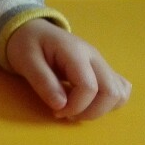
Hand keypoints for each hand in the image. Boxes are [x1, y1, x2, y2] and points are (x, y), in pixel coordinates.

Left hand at [6, 18, 130, 120]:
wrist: (31, 30)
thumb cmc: (25, 44)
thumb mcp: (25, 60)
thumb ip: (42, 82)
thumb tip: (61, 106)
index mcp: (74, 52)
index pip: (89, 87)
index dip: (75, 106)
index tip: (56, 112)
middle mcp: (94, 57)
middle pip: (111, 92)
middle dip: (91, 112)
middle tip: (67, 114)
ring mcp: (101, 63)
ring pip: (119, 93)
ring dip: (102, 109)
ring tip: (76, 109)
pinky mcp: (102, 70)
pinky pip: (119, 89)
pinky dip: (109, 103)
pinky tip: (89, 103)